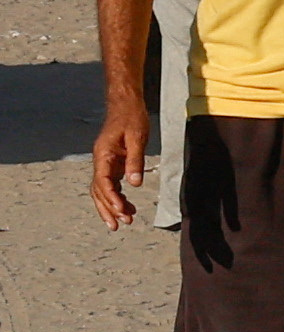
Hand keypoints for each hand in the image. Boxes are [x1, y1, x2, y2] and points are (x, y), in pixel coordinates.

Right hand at [88, 101, 148, 229]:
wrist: (126, 105)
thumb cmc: (132, 118)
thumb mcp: (137, 138)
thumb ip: (135, 160)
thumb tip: (134, 183)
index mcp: (103, 154)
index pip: (102, 181)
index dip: (110, 197)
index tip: (120, 210)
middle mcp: (100, 160)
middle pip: (99, 190)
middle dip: (107, 208)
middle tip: (118, 226)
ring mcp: (105, 162)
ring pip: (103, 189)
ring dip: (111, 206)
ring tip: (125, 221)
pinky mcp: (113, 163)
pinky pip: (111, 184)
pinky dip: (118, 197)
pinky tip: (128, 207)